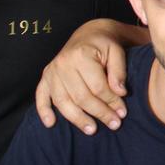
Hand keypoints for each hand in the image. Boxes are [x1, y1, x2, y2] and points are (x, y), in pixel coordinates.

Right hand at [34, 19, 129, 133]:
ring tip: (92, 130)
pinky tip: (51, 123)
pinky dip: (43, 110)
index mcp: (81, 55)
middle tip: (114, 124)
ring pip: (63, 101)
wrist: (89, 34)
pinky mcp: (45, 77)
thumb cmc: (105, 45)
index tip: (123, 113)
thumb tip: (120, 93)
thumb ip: (119, 72)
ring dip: (77, 118)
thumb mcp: (117, 52)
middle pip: (81, 96)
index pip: (98, 86)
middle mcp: (63, 63)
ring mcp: (52, 71)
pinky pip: (41, 96)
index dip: (111, 102)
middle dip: (99, 113)